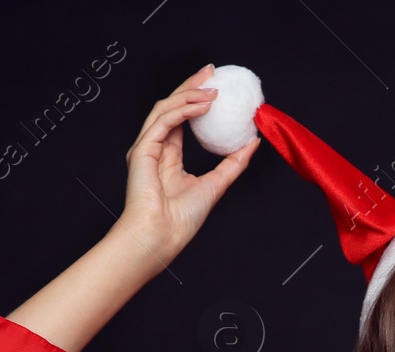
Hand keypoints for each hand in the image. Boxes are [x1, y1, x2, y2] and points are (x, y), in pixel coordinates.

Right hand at [111, 63, 259, 269]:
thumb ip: (233, 163)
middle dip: (190, 86)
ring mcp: (146, 148)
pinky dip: (183, 110)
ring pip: (165, 108)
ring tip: (212, 88)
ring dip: (189, 95)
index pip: (181, 118)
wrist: (162, 236)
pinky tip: (202, 105)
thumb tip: (252, 143)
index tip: (215, 85)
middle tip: (211, 72)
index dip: (196, 99)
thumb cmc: (181, 220)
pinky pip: (164, 122)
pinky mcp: (142, 150)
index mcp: (168, 157)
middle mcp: (155, 148)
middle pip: (172, 107)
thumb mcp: (216, 185)